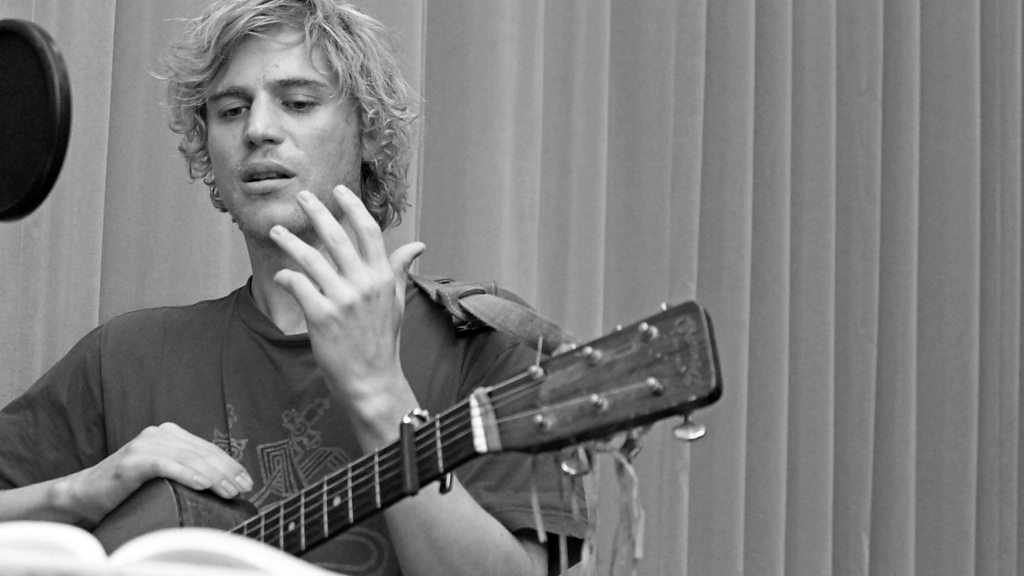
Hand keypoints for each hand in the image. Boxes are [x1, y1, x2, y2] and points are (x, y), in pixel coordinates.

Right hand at [59, 422, 251, 525]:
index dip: (230, 464)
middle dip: (227, 472)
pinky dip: (187, 474)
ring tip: (230, 491)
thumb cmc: (128, 488)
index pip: (207, 449)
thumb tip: (222, 482)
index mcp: (169, 434)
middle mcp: (159, 434)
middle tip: (245, 489)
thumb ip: (186, 468)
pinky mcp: (134, 460)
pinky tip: (203, 484)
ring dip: (214, 476)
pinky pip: (166, 466)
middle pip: (202, 453)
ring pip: (189, 459)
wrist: (86, 494)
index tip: (247, 481)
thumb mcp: (163, 473)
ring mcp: (145, 444)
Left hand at [269, 186, 423, 425]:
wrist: (372, 381)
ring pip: (311, 259)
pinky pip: (298, 285)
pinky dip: (287, 277)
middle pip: (337, 237)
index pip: (368, 232)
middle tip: (303, 196)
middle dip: (318, 212)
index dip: (353, 207)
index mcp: (382, 278)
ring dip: (291, 241)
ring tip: (278, 231)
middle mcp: (364, 284)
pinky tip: (282, 275)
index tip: (339, 190)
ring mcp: (342, 300)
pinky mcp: (322, 317)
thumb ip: (398, 270)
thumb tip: (418, 246)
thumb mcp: (395, 303)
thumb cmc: (382, 342)